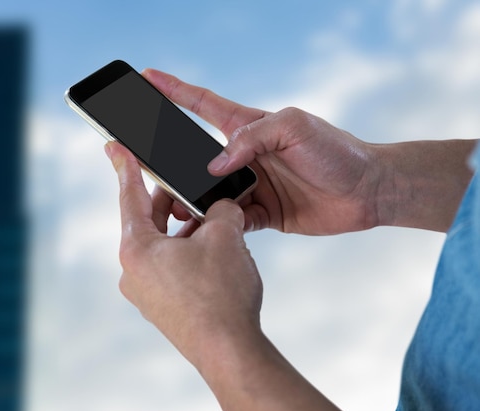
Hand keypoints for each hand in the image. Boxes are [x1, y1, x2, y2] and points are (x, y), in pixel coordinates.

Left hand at [105, 142, 362, 410]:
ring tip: (214, 222)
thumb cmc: (221, 294)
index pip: (130, 196)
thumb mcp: (225, 235)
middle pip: (150, 221)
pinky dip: (188, 253)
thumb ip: (221, 208)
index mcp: (137, 249)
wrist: (229, 352)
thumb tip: (221, 207)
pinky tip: (214, 252)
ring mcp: (146, 294)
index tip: (114, 147)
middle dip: (174, 202)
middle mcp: (133, 272)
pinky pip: (171, 269)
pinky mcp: (162, 308)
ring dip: (186, 230)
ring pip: (164, 246)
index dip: (126, 166)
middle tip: (189, 185)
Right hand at [143, 69, 380, 234]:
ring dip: (192, 201)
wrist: (367, 191)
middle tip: (147, 165)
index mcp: (250, 127)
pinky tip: (208, 230)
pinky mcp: (261, 213)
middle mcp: (245, 156)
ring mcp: (251, 186)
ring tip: (175, 208)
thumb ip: (251, 139)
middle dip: (171, 162)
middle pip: (197, 158)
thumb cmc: (337, 150)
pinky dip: (218, 226)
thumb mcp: (294, 128)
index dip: (174, 90)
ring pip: (209, 194)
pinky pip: (230, 221)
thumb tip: (215, 165)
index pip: (203, 104)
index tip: (147, 78)